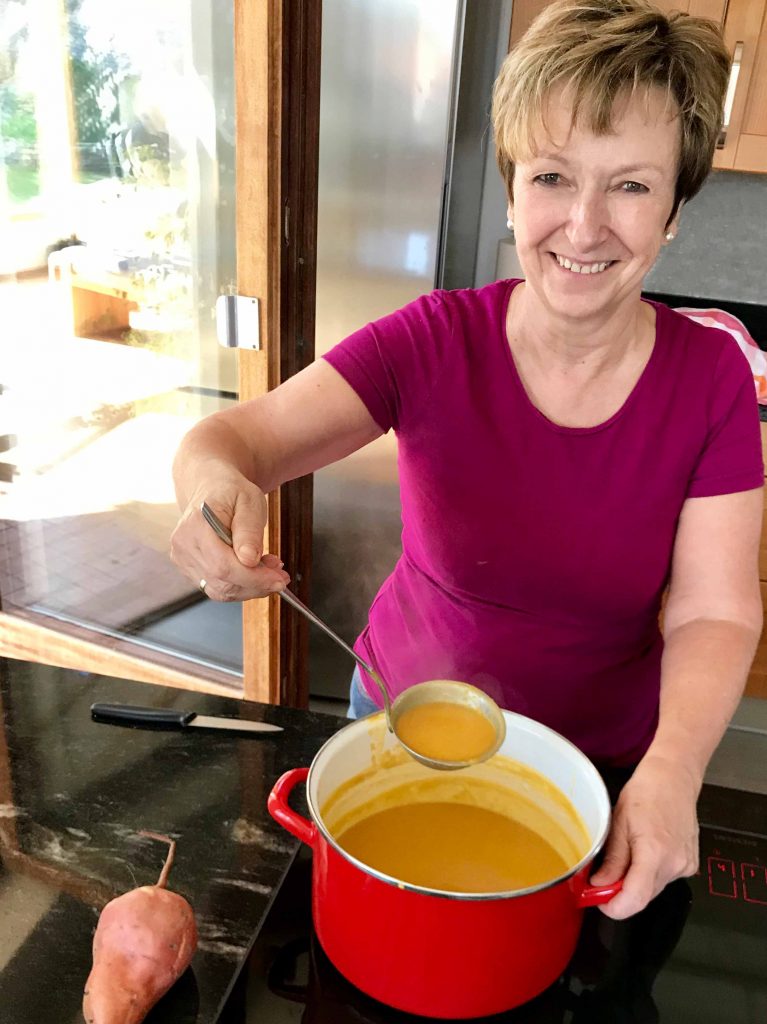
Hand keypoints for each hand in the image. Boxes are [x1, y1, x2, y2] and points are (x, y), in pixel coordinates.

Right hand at [170, 477, 290, 600]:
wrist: (212, 488)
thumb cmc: (231, 492)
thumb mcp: (250, 501)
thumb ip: (249, 530)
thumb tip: (249, 560)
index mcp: (196, 525)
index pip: (223, 566)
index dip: (254, 578)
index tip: (279, 580)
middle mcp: (184, 545)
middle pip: (222, 582)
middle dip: (257, 584)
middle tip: (280, 575)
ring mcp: (183, 559)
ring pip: (220, 590)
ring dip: (250, 586)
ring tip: (269, 568)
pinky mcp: (189, 569)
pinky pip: (217, 588)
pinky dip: (240, 585)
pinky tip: (253, 570)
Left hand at [589, 754, 699, 918]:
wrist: (673, 779)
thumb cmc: (646, 793)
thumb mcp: (618, 822)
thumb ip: (612, 859)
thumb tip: (600, 885)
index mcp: (654, 852)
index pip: (635, 899)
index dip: (615, 907)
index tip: (599, 901)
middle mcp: (674, 863)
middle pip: (643, 896)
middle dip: (621, 891)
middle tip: (605, 874)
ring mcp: (685, 865)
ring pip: (654, 889)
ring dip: (636, 881)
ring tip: (629, 851)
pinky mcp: (690, 864)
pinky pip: (665, 879)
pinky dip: (650, 872)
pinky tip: (646, 850)